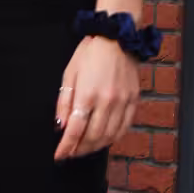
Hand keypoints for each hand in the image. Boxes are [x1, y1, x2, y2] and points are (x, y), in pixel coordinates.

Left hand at [54, 35, 140, 160]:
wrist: (117, 36)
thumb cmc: (90, 53)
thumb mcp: (69, 74)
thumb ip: (64, 103)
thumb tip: (61, 126)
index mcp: (87, 95)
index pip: (75, 130)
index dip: (66, 147)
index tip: (59, 155)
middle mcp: (107, 101)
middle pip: (92, 137)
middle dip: (79, 149)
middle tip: (71, 153)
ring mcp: (123, 101)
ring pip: (109, 136)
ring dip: (95, 146)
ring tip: (85, 148)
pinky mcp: (134, 99)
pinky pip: (125, 127)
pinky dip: (114, 138)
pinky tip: (105, 139)